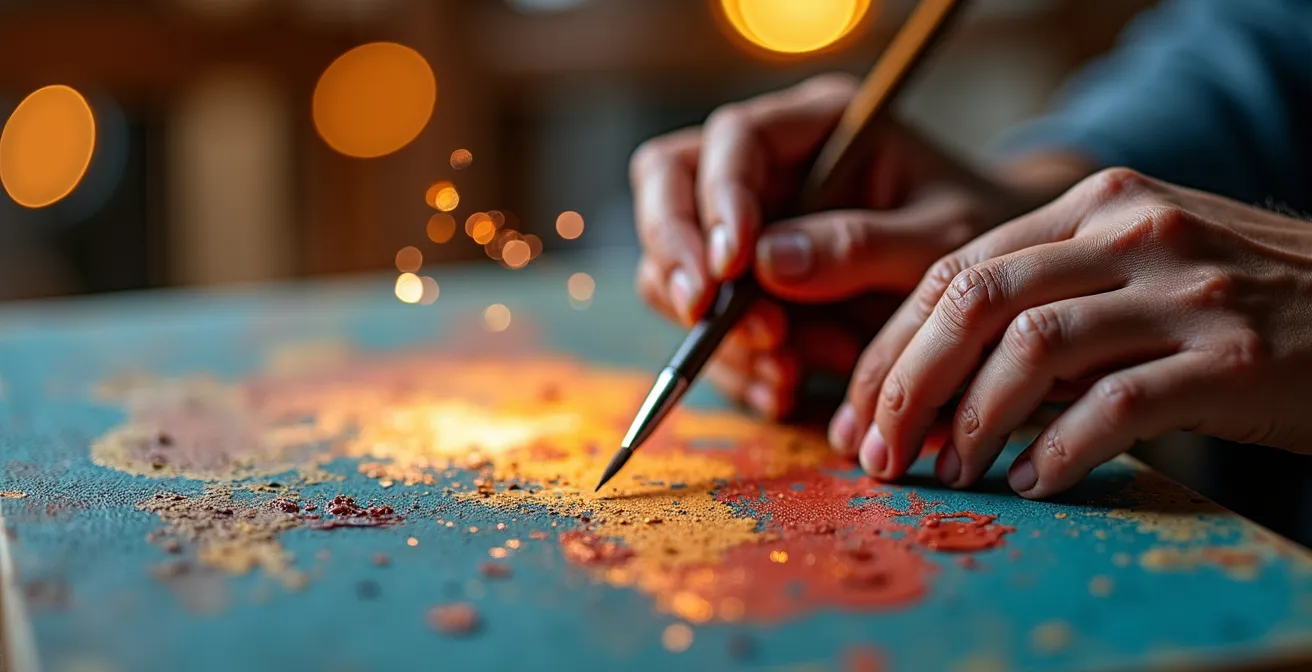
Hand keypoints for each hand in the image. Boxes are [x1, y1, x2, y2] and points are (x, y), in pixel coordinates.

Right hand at [630, 74, 1026, 418]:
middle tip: (704, 315)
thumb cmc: (987, 244)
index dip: (716, 200)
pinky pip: (709, 331)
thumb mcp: (944, 241)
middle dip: (677, 256)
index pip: (733, 140)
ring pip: (675, 267)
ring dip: (718, 329)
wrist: (1001, 295)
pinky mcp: (750, 295)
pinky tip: (787, 388)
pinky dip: (739, 368)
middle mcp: (769, 171)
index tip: (731, 269)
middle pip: (667, 186)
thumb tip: (765, 262)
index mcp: (817, 127)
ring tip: (789, 366)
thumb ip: (862, 245)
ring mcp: (751, 233)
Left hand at [835, 167, 1311, 497]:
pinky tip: (1033, 482)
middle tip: (878, 453)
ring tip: (950, 471)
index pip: (956, 269)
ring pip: (1033, 348)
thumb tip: (930, 382)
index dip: (892, 346)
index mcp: (1095, 206)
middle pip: (975, 300)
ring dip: (973, 421)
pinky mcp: (1232, 358)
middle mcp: (1134, 232)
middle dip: (908, 384)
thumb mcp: (1135, 271)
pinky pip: (1116, 406)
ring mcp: (1187, 291)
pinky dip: (1059, 450)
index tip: (858, 411)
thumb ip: (1045, 300)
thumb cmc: (1234, 304)